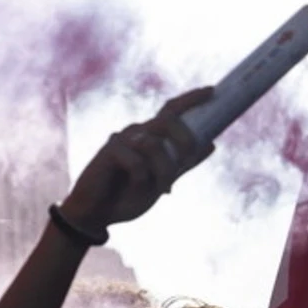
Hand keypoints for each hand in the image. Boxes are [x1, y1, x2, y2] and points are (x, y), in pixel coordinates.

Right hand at [60, 88, 215, 233]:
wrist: (96, 216)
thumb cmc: (125, 197)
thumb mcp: (161, 181)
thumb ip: (183, 164)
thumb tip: (211, 144)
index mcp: (148, 136)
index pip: (171, 110)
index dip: (191, 99)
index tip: (211, 91)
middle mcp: (135, 132)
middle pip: (168, 120)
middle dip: (185, 139)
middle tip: (188, 158)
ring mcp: (121, 141)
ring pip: (154, 144)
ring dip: (165, 169)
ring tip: (164, 190)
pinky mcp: (108, 152)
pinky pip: (137, 162)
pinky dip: (143, 180)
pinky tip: (137, 189)